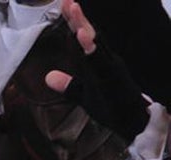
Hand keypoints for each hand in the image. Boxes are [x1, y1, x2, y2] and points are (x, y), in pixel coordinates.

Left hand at [45, 0, 149, 139]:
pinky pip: (101, 61)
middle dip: (77, 18)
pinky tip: (84, 38)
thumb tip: (48, 77)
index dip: (73, 22)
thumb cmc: (112, 106)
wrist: (134, 123)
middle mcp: (105, 60)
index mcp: (97, 62)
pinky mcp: (113, 78)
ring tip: (73, 10)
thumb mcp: (83, 95)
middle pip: (88, 35)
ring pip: (95, 43)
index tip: (64, 5)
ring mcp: (110, 67)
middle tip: (66, 0)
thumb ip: (67, 84)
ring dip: (83, 27)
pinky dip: (92, 49)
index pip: (82, 39)